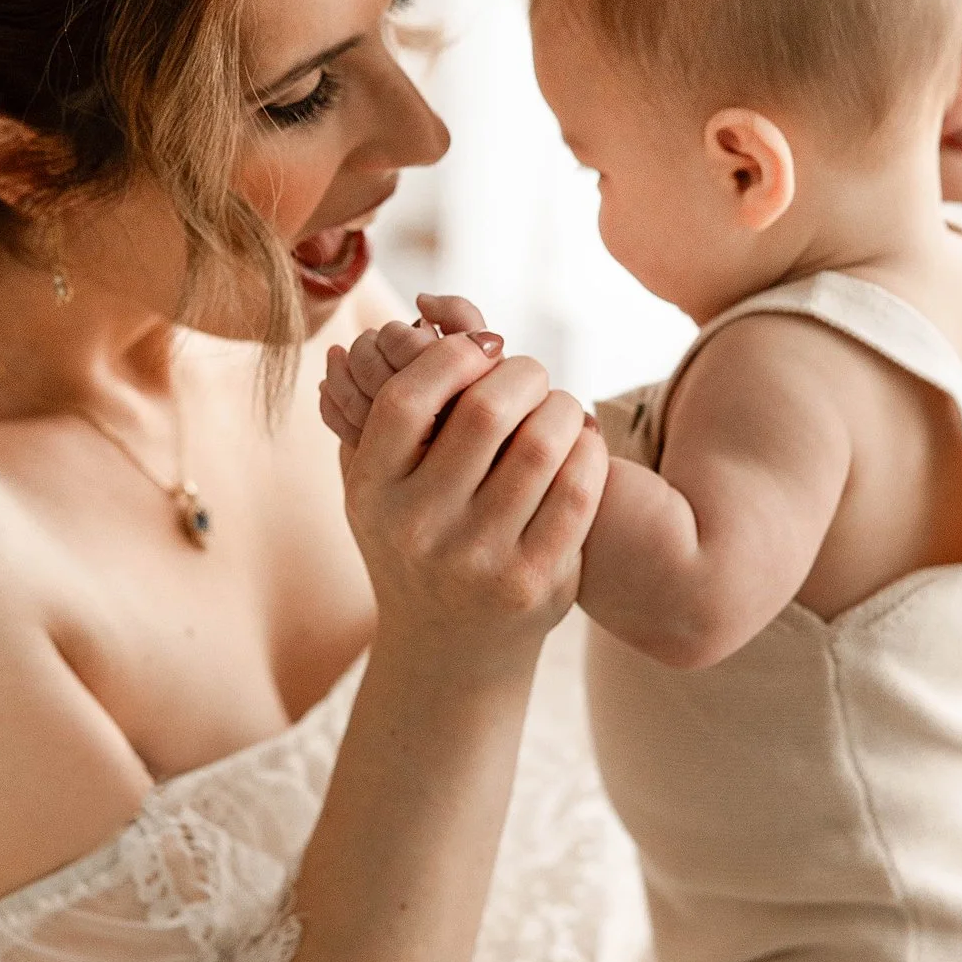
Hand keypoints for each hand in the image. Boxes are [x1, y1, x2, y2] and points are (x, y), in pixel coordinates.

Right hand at [327, 302, 607, 674]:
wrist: (448, 651)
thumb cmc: (415, 539)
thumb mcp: (379, 485)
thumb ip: (386, 403)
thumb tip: (420, 310)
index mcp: (372, 492)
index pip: (408, 396)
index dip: (454, 354)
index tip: (484, 345)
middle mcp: (418, 528)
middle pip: (485, 411)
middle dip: (523, 373)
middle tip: (534, 375)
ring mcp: (478, 560)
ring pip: (541, 445)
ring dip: (563, 407)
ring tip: (560, 407)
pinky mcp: (535, 583)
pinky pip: (578, 490)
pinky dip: (589, 451)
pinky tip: (583, 444)